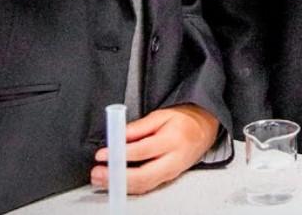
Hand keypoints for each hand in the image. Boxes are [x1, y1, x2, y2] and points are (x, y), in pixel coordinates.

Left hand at [91, 104, 219, 194]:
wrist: (203, 130)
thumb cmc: (183, 121)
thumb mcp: (161, 115)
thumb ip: (138, 126)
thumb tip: (118, 135)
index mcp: (173, 140)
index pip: (143, 150)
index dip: (120, 153)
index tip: (103, 153)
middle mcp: (174, 160)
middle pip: (144, 176)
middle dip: (117, 177)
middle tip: (98, 172)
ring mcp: (172, 173)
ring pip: (144, 185)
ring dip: (119, 185)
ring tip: (100, 178)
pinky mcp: (168, 179)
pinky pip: (147, 186)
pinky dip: (128, 186)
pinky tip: (114, 182)